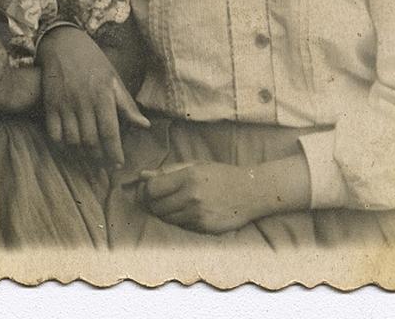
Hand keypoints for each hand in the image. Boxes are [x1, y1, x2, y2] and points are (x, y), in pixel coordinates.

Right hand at [38, 25, 149, 164]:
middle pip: (91, 140)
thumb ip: (127, 104)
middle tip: (103, 164)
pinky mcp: (50, 103)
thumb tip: (144, 125)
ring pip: (73, 140)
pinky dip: (61, 144)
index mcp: (103, 96)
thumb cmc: (92, 61)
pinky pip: (54, 133)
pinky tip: (69, 146)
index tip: (118, 165)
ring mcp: (65, 103)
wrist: (63, 42)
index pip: (109, 132)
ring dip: (81, 153)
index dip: (114, 152)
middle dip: (98, 157)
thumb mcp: (113, 79)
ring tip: (88, 157)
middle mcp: (84, 101)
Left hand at [136, 161, 261, 233]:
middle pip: (156, 207)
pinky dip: (181, 221)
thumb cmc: (221, 175)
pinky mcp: (205, 228)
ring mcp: (199, 214)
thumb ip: (167, 171)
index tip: (146, 190)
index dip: (144, 191)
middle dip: (152, 204)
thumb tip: (141, 175)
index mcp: (187, 177)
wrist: (252, 192)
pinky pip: (182, 226)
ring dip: (166, 213)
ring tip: (175, 204)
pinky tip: (190, 212)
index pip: (151, 189)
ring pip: (167, 219)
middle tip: (158, 199)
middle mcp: (191, 197)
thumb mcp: (195, 166)